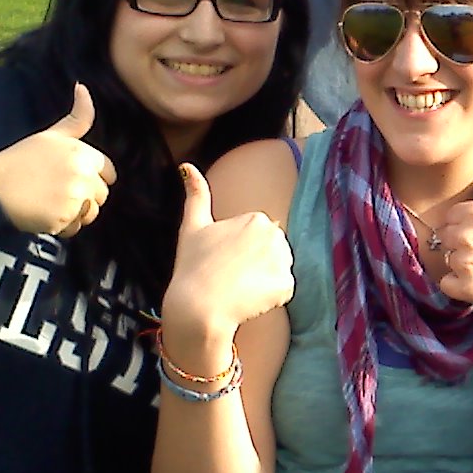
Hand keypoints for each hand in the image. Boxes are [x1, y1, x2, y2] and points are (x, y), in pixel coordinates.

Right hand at [0, 84, 116, 237]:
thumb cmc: (21, 160)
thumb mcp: (50, 136)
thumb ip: (77, 118)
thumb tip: (83, 86)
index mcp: (81, 153)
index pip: (108, 172)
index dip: (93, 177)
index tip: (73, 178)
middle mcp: (81, 174)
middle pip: (102, 195)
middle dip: (85, 197)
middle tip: (57, 191)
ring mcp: (73, 198)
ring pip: (91, 213)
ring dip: (76, 213)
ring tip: (51, 202)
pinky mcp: (62, 219)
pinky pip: (76, 228)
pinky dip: (63, 227)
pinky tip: (44, 215)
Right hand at [161, 163, 294, 340]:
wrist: (198, 307)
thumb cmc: (193, 265)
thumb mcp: (193, 225)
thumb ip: (196, 194)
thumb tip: (186, 165)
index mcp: (256, 218)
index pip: (256, 237)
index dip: (239, 251)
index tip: (223, 260)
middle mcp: (275, 235)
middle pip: (271, 252)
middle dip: (255, 263)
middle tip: (230, 276)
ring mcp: (283, 261)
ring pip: (278, 271)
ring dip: (263, 280)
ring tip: (239, 288)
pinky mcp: (287, 286)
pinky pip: (282, 291)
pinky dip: (270, 299)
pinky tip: (249, 300)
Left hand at [434, 144, 472, 322]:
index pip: (452, 217)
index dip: (468, 227)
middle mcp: (467, 234)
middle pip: (446, 237)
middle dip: (462, 245)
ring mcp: (465, 261)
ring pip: (446, 260)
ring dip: (463, 266)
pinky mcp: (465, 286)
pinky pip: (446, 283)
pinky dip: (460, 287)